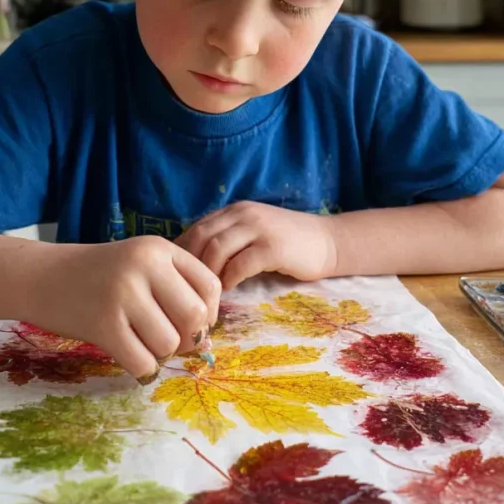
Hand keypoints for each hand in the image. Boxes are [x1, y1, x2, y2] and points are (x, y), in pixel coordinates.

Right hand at [26, 237, 220, 380]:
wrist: (42, 276)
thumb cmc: (99, 275)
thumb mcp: (140, 263)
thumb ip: (175, 287)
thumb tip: (206, 338)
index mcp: (159, 248)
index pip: (210, 286)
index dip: (209, 313)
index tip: (192, 323)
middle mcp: (144, 266)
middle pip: (195, 318)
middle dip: (188, 339)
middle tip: (168, 340)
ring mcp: (122, 294)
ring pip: (169, 344)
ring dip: (161, 355)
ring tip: (142, 344)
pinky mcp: (102, 325)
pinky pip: (143, 363)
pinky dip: (142, 369)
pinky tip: (130, 355)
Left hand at [176, 202, 337, 289]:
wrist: (328, 242)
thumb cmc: (288, 243)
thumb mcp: (253, 233)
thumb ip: (228, 240)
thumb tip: (192, 264)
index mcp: (235, 210)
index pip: (196, 228)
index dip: (181, 253)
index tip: (175, 276)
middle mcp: (244, 214)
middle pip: (201, 237)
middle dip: (189, 266)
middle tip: (187, 290)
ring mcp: (259, 228)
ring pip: (217, 248)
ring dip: (207, 275)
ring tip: (207, 293)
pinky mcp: (273, 247)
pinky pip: (240, 264)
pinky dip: (229, 279)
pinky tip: (229, 289)